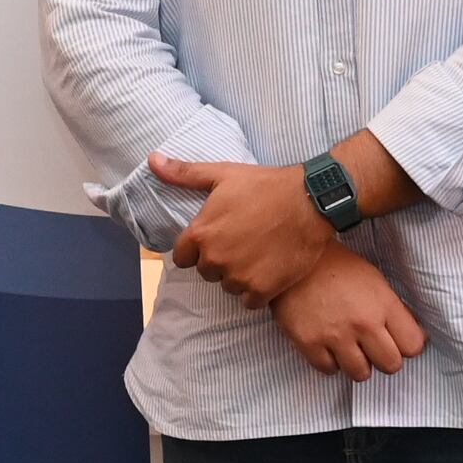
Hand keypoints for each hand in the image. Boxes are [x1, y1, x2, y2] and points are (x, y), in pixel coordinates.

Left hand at [155, 155, 335, 306]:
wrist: (310, 201)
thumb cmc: (265, 185)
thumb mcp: (222, 174)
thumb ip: (183, 173)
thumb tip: (153, 160)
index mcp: (200, 234)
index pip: (183, 258)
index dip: (199, 249)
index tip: (218, 239)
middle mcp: (215, 259)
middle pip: (207, 272)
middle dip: (221, 261)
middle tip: (243, 243)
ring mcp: (238, 276)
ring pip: (229, 286)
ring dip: (240, 276)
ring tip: (259, 254)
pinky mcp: (262, 289)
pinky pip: (250, 302)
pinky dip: (258, 292)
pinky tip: (269, 271)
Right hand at [275, 249, 426, 378]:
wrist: (296, 260)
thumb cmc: (339, 268)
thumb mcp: (376, 281)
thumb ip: (393, 310)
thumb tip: (412, 337)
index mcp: (383, 304)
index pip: (413, 345)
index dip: (407, 345)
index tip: (398, 341)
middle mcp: (363, 323)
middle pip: (391, 365)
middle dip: (385, 359)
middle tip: (374, 348)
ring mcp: (335, 336)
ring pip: (360, 374)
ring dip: (357, 364)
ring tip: (350, 347)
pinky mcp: (309, 343)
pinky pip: (329, 370)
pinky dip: (330, 362)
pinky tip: (329, 345)